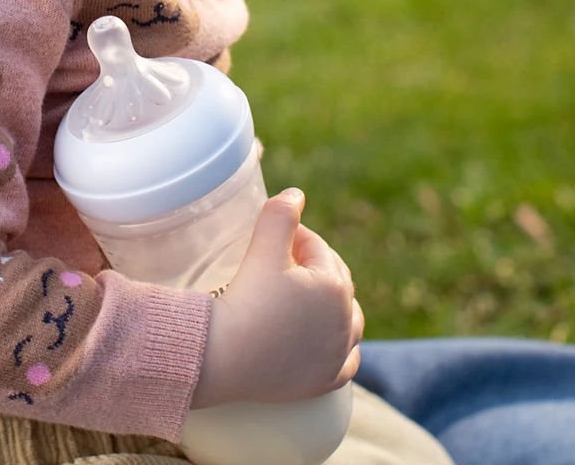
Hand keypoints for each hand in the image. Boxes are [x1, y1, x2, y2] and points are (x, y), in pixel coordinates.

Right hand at [190, 188, 363, 407]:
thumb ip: (280, 215)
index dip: (295, 238)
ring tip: (309, 299)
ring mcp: (338, 354)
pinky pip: (345, 362)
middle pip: (335, 282)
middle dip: (314, 268)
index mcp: (335, 286)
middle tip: (282, 263)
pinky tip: (328, 344)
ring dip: (334, 307)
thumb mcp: (263, 248)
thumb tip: (296, 194)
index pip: (318, 249)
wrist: (226, 356)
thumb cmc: (246, 299)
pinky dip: (339, 350)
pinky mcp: (326, 381)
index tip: (272, 238)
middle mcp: (346, 321)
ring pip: (349, 322)